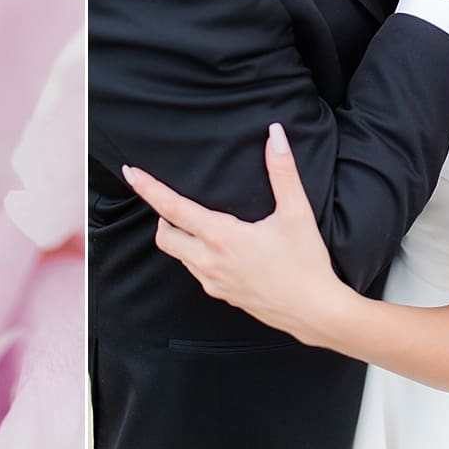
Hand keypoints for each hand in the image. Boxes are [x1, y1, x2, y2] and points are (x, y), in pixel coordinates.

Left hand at [122, 123, 352, 345]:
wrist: (316, 313)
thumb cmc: (306, 264)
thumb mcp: (296, 213)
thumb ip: (282, 171)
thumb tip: (275, 135)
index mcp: (221, 237)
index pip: (173, 208)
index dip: (150, 188)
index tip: (131, 173)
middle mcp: (209, 261)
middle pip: (165, 235)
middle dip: (163, 216)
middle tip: (173, 199)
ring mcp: (213, 282)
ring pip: (179, 255)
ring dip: (180, 236)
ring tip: (197, 221)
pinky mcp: (222, 295)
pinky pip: (196, 271)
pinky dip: (196, 255)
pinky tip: (218, 248)